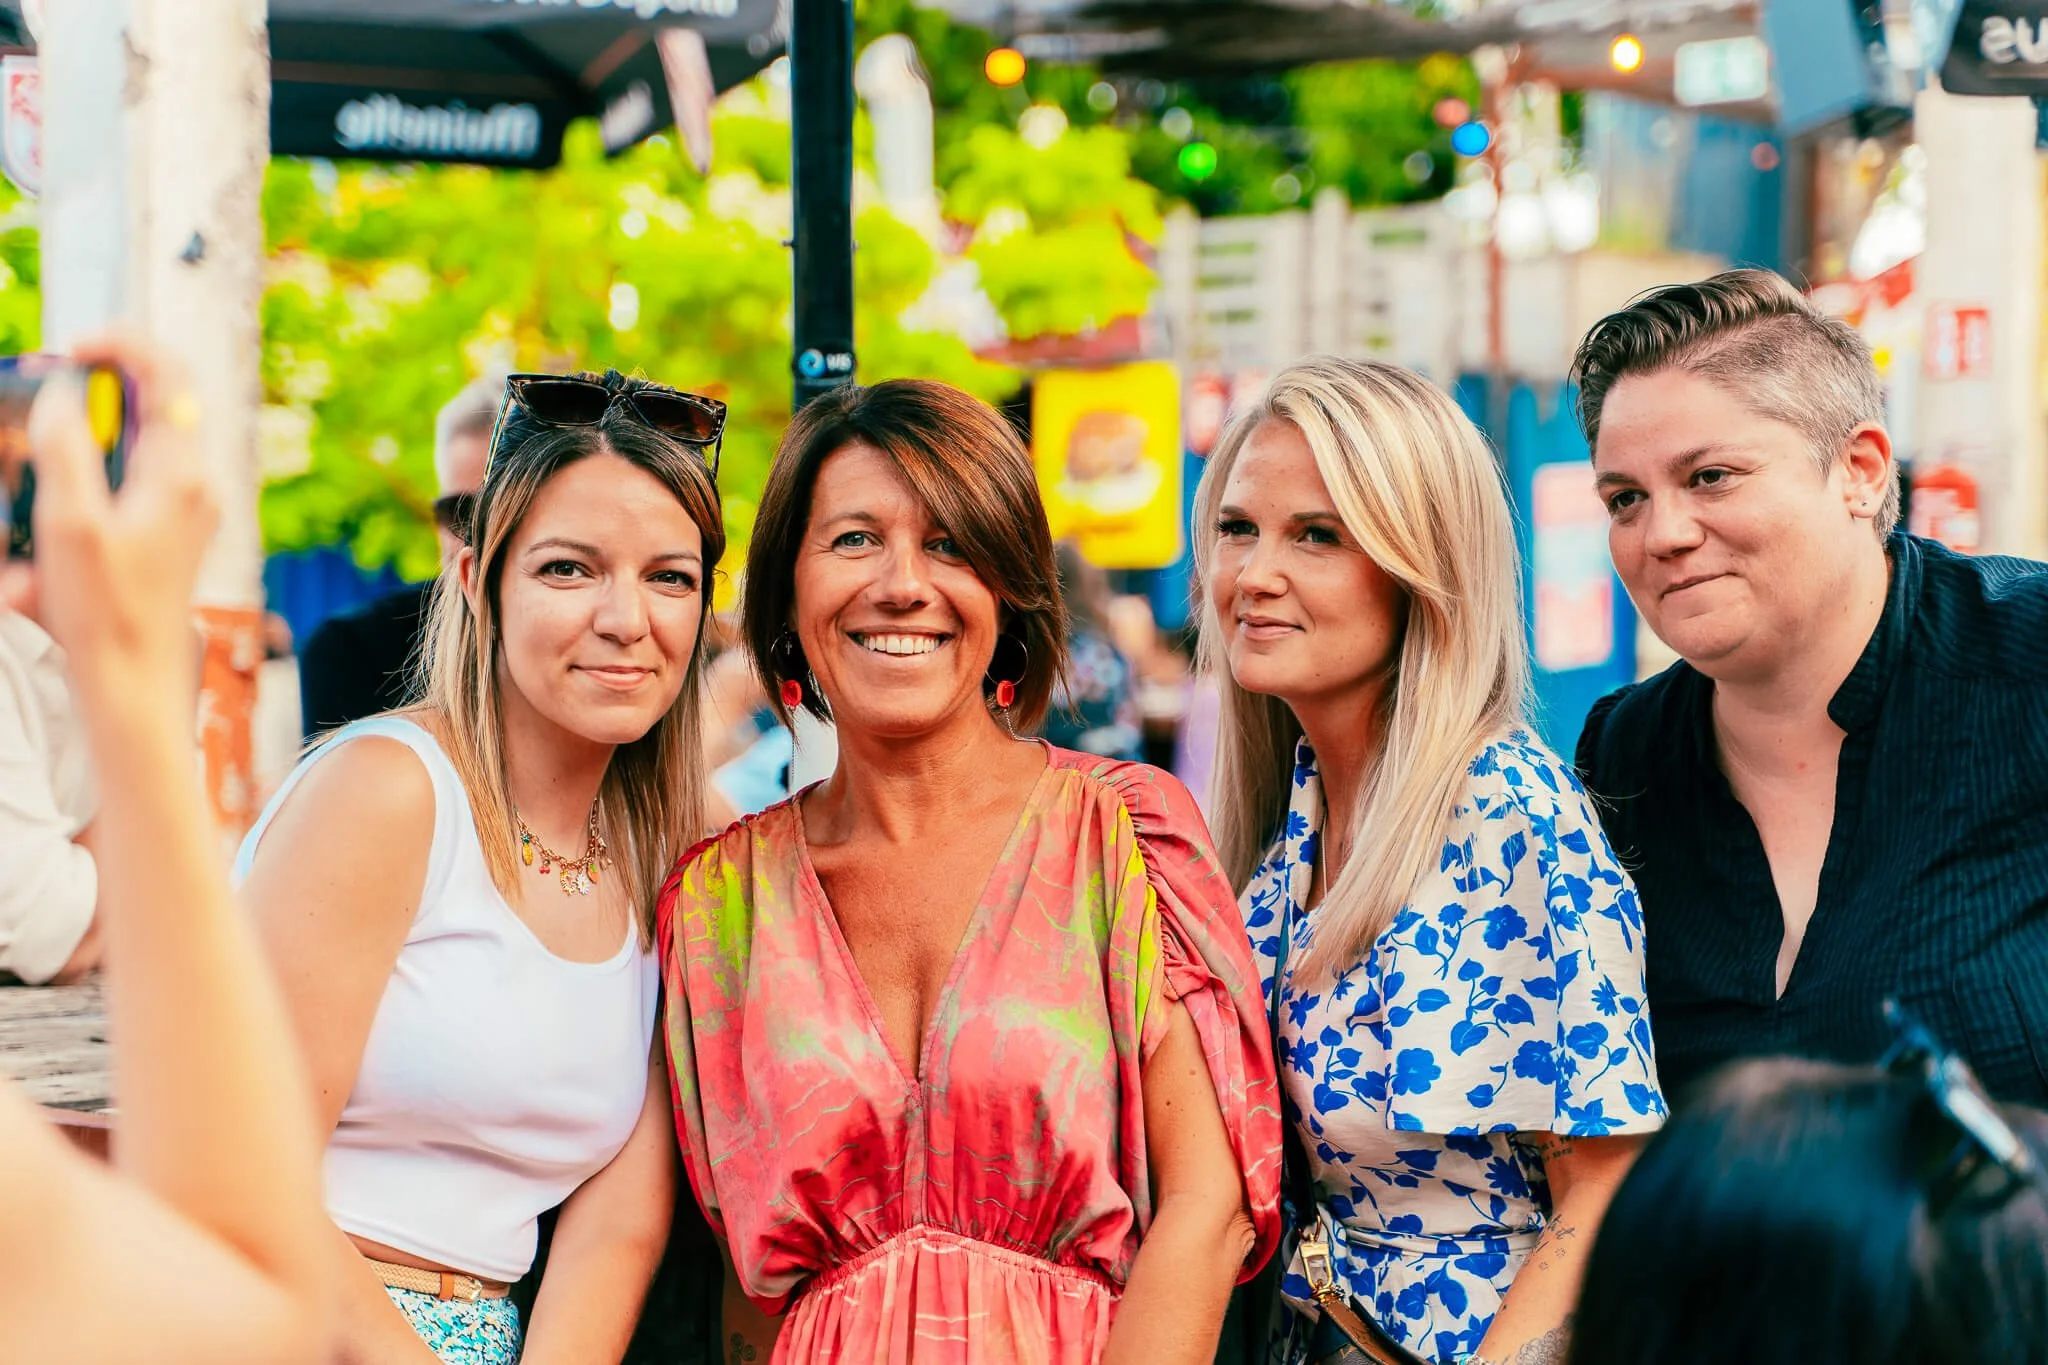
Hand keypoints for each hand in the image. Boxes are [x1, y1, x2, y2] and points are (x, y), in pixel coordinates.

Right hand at [4, 330, 214, 703]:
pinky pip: (124, 486)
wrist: (135, 681)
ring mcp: (186, 508)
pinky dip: (83, 491)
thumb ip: (67, 449)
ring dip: (79, 454)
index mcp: (182, 474)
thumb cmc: (108, 613)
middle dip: (89, 404)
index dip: (120, 346)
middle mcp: (194, 485)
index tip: (71, 351)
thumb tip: (67, 393)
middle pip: (147, 406)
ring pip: (130, 447)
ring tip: (46, 501)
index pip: (169, 375)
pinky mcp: (168, 531)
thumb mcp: (72, 523)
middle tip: (41, 424)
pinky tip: (53, 536)